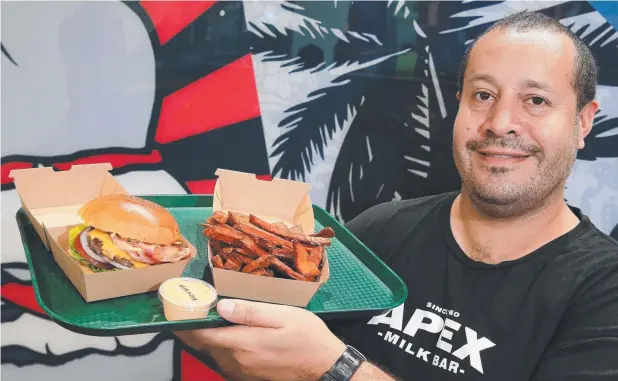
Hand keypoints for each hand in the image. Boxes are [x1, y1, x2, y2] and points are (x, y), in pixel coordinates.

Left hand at [174, 299, 346, 380]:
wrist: (325, 365)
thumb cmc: (307, 336)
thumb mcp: (282, 316)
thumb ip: (250, 312)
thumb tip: (221, 306)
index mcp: (242, 344)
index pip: (202, 334)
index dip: (186, 321)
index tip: (177, 308)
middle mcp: (236, 361)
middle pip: (204, 344)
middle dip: (193, 327)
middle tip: (189, 307)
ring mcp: (241, 372)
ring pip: (213, 353)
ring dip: (206, 337)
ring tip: (205, 316)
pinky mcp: (248, 376)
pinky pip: (225, 360)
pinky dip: (219, 346)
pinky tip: (226, 333)